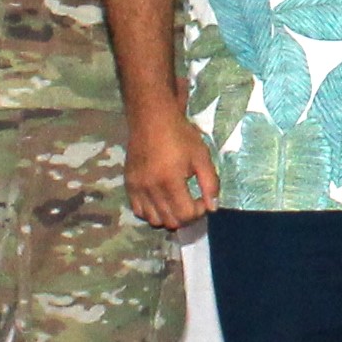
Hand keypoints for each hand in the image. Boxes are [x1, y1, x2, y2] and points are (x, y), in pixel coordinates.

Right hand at [122, 109, 220, 230]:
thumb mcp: (201, 156)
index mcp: (170, 180)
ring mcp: (137, 188)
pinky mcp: (129, 185)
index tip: (202, 200)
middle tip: (192, 203)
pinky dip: (151, 212)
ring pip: (153, 220)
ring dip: (168, 217)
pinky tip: (161, 200)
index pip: (186, 214)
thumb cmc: (180, 135)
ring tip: (176, 202)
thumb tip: (212, 208)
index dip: (199, 212)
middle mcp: (151, 188)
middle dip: (186, 217)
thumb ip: (210, 184)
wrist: (151, 119)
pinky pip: (138, 211)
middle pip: (170, 221)